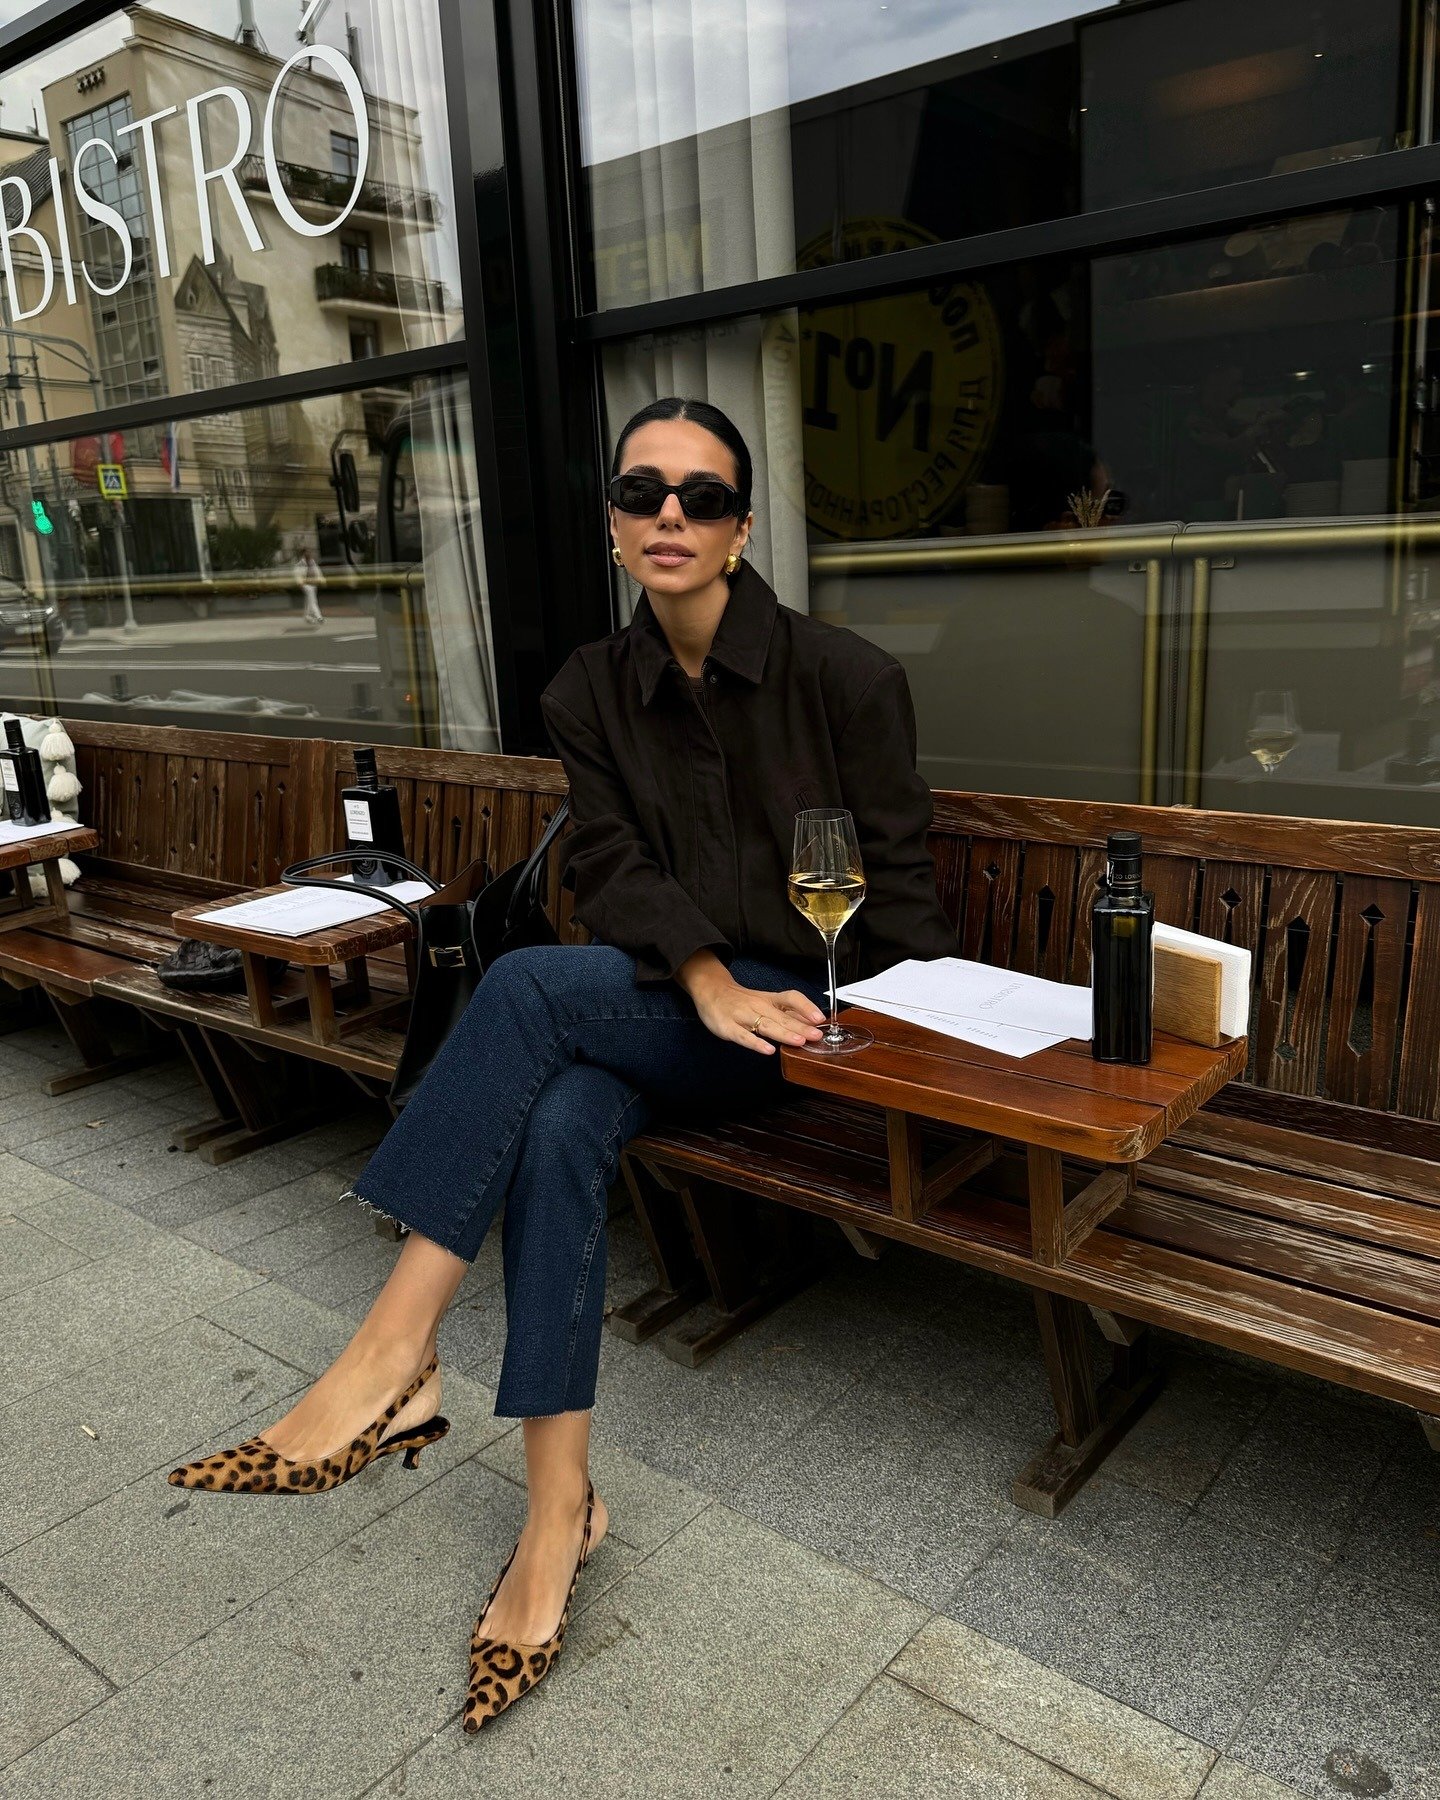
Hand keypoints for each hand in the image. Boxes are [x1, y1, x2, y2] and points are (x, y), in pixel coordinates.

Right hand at [677, 952, 826, 1055]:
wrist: (711, 991)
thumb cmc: (742, 1000)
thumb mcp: (766, 1002)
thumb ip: (787, 1013)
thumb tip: (812, 1022)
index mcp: (769, 1000)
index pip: (791, 998)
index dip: (806, 1007)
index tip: (820, 1018)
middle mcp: (759, 1006)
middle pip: (782, 1016)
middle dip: (801, 1026)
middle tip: (817, 1035)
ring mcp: (743, 1016)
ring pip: (766, 1025)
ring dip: (784, 1033)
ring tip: (799, 1041)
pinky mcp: (728, 1027)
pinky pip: (744, 1036)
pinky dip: (756, 1043)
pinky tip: (768, 1050)